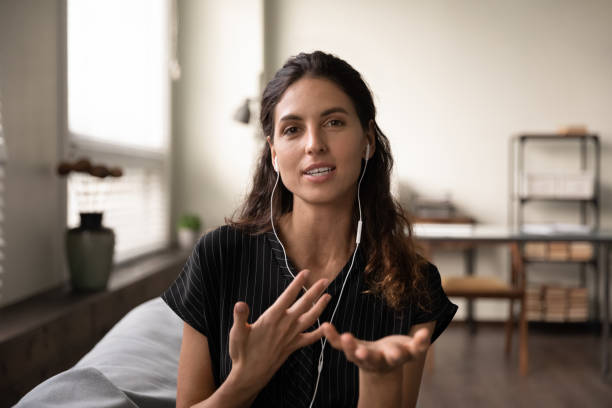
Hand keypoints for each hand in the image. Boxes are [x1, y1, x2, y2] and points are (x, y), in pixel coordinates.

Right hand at [228, 269, 331, 392]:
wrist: (250, 375)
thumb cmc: (242, 352)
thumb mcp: (236, 333)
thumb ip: (240, 317)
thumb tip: (240, 303)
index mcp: (272, 319)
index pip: (287, 297)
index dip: (297, 284)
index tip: (306, 272)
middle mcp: (284, 326)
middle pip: (303, 305)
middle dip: (315, 291)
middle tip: (325, 280)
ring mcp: (290, 337)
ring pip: (310, 319)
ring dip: (320, 307)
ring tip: (329, 297)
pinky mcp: (292, 347)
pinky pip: (309, 338)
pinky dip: (319, 332)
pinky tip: (326, 327)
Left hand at [321, 323, 430, 373]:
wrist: (382, 365)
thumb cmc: (399, 352)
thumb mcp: (411, 349)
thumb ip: (419, 343)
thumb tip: (426, 334)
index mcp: (393, 358)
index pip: (396, 357)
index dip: (396, 354)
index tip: (397, 351)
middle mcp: (375, 360)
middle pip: (371, 359)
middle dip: (367, 356)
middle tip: (362, 352)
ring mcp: (361, 356)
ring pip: (352, 353)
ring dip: (348, 346)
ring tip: (344, 336)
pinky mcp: (350, 350)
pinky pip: (338, 344)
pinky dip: (331, 337)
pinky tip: (325, 325)